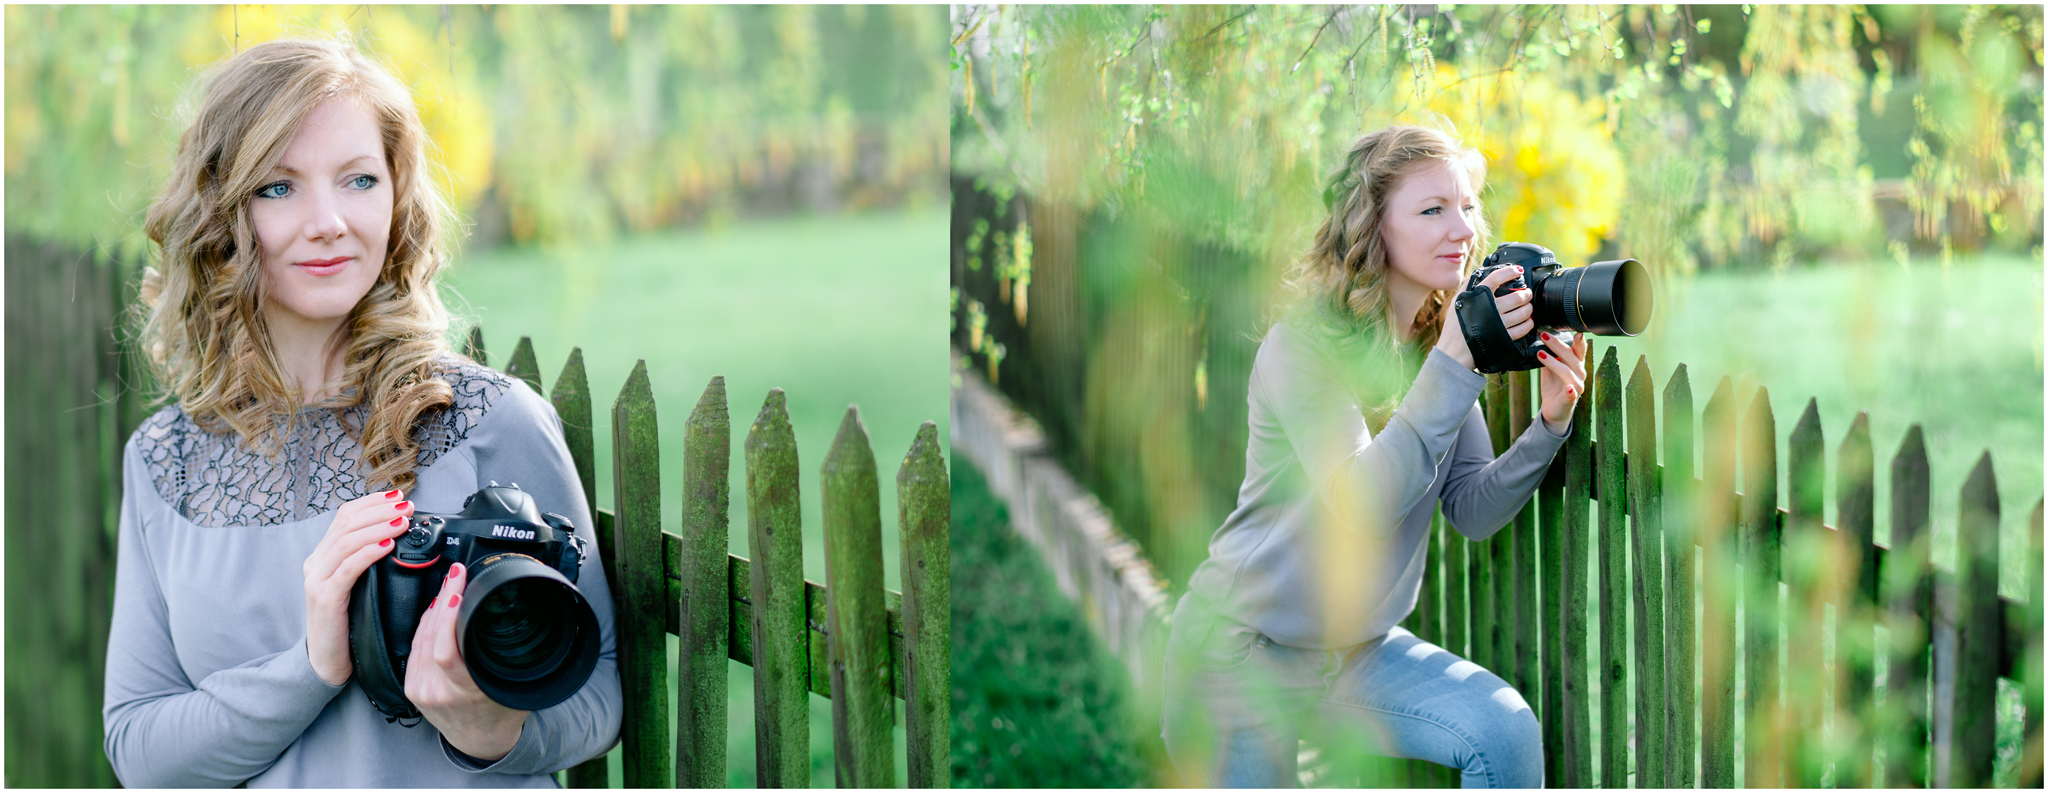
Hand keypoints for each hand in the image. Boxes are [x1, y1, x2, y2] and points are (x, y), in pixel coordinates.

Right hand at [304, 489, 413, 685]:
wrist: (328, 661)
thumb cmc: (349, 622)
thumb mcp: (360, 585)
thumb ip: (370, 560)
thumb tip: (400, 534)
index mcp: (324, 555)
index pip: (345, 516)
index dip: (372, 503)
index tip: (398, 496)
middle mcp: (316, 563)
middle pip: (346, 523)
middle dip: (380, 510)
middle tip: (407, 506)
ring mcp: (317, 580)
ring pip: (347, 541)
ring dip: (379, 527)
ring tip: (402, 521)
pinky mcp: (324, 598)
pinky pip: (347, 569)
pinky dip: (368, 553)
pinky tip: (387, 546)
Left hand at [406, 562, 528, 761]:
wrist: (480, 741)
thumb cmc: (503, 712)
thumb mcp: (518, 684)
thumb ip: (517, 656)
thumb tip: (522, 617)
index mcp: (467, 692)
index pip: (448, 650)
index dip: (448, 615)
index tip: (460, 588)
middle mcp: (439, 691)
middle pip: (432, 636)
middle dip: (444, 598)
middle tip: (456, 574)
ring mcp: (421, 689)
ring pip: (421, 637)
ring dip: (435, 607)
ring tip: (450, 585)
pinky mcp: (411, 687)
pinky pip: (415, 646)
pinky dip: (426, 623)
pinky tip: (436, 608)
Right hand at [1435, 264, 1534, 369]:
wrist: (1454, 351)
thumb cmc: (1455, 326)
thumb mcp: (1458, 302)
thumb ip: (1468, 286)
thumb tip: (1483, 272)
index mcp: (1477, 297)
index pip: (1496, 277)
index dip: (1510, 271)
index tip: (1518, 270)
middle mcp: (1489, 309)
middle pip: (1517, 296)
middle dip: (1526, 293)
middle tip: (1526, 293)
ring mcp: (1497, 324)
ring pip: (1523, 312)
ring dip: (1529, 307)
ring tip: (1527, 306)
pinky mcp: (1503, 338)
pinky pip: (1523, 328)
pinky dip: (1528, 323)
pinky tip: (1527, 321)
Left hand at [1535, 330, 1590, 433]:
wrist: (1553, 410)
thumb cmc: (1554, 387)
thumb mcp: (1549, 369)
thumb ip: (1548, 356)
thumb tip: (1538, 340)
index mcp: (1576, 365)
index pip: (1579, 351)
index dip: (1579, 342)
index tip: (1576, 332)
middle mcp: (1579, 374)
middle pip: (1571, 358)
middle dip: (1557, 345)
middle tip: (1544, 336)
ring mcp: (1576, 387)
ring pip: (1568, 373)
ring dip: (1554, 363)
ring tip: (1540, 354)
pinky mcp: (1570, 400)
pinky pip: (1571, 395)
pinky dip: (1570, 391)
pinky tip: (1568, 388)